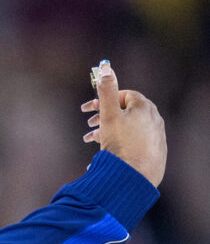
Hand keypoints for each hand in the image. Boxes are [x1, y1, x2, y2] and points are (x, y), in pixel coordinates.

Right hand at [81, 61, 166, 186]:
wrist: (136, 176)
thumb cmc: (121, 144)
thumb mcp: (108, 115)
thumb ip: (106, 91)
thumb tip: (105, 67)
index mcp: (144, 107)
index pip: (124, 94)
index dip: (104, 99)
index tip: (90, 108)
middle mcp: (153, 118)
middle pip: (125, 112)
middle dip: (103, 117)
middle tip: (89, 124)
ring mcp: (155, 135)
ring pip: (128, 128)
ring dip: (108, 131)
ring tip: (92, 141)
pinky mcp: (155, 151)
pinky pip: (134, 142)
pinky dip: (120, 143)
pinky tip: (108, 153)